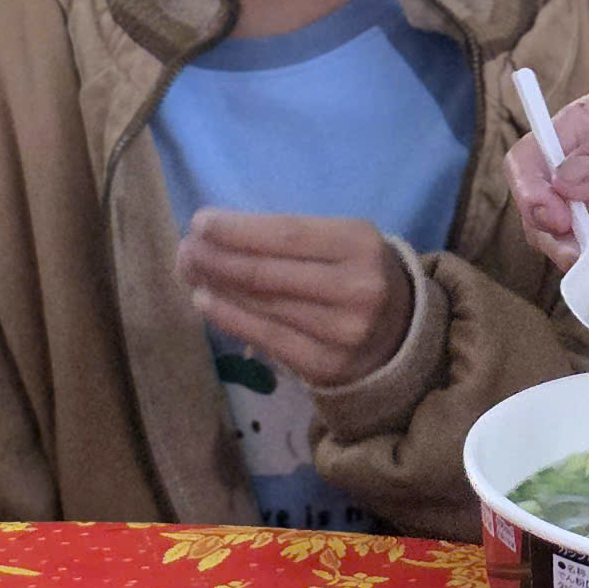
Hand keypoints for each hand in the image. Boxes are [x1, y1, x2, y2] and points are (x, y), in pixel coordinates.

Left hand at [179, 211, 412, 389]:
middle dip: (216, 258)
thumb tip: (217, 233)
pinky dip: (229, 317)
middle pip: (266, 272)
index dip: (237, 229)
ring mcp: (341, 330)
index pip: (285, 234)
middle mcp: (355, 287)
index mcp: (359, 243)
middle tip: (185, 249)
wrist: (402, 333)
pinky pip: (265, 338)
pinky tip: (205, 300)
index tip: (199, 222)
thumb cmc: (358, 273)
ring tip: (190, 270)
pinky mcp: (325, 365)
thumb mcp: (341, 241)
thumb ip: (291, 237)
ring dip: (216, 285)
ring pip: (261, 305)